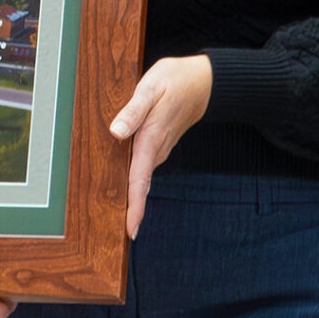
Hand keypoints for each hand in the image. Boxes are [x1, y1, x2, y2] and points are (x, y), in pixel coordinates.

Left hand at [109, 54, 209, 236]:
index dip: (135, 207)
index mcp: (151, 138)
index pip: (140, 179)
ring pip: (142, 179)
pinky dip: (134, 182)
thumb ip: (133, 110)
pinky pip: (143, 168)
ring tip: (117, 220)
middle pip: (140, 186)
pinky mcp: (158, 145)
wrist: (202, 82)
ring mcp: (159, 149)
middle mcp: (156, 149)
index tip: (131, 231)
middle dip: (131, 211)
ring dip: (132, 199)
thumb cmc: (174, 81)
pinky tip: (124, 188)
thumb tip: (115, 131)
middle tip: (118, 236)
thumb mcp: (150, 88)